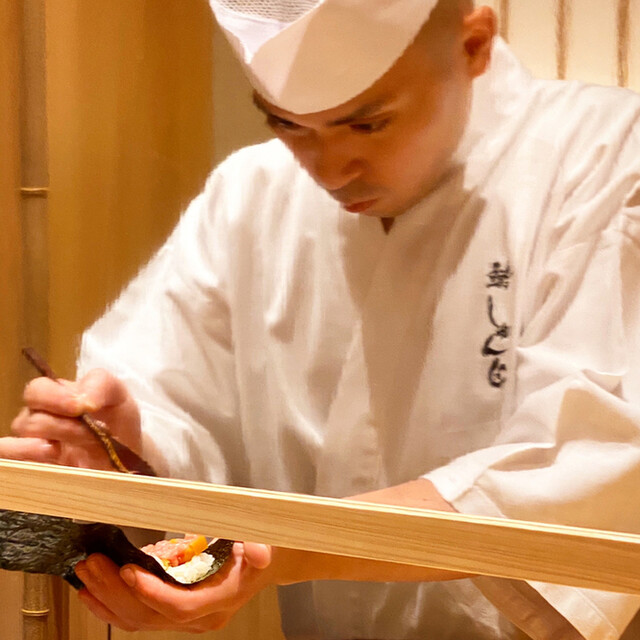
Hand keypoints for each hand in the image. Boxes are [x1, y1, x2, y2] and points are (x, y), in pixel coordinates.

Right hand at [1, 369, 140, 470]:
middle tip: (89, 433)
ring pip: (16, 441)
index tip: (81, 408)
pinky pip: (11, 461)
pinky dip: (22, 457)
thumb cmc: (118, 422)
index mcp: (56, 398)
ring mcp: (35, 446)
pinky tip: (49, 459)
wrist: (127, 457)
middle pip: (26, 418)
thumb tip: (83, 401)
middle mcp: (40, 420)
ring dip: (45, 444)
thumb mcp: (118, 395)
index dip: (55, 398)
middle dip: (58, 425)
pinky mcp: (37, 469)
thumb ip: (101, 385)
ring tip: (70, 450)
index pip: (37, 390)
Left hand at [74, 542, 272, 631]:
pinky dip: (112, 605)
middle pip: (150, 615)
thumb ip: (260, 547)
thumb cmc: (262, 550)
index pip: (180, 606)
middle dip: (116, 590)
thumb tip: (258, 552)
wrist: (264, 565)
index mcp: (221, 600)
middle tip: (93, 562)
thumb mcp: (266, 543)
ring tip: (86, 572)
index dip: (151, 592)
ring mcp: (184, 619)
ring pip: (138, 619)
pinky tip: (93, 590)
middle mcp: (200, 617)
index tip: (128, 569)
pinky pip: (137, 617)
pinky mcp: (171, 611)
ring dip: (107, 597)